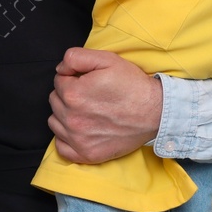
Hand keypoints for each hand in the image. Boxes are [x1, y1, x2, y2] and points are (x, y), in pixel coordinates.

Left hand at [48, 47, 163, 163]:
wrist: (156, 112)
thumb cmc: (132, 85)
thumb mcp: (107, 59)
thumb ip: (76, 57)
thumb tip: (60, 69)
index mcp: (74, 94)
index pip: (58, 81)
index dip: (73, 78)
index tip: (88, 81)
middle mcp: (72, 119)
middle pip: (55, 101)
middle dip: (68, 95)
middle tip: (90, 95)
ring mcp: (78, 139)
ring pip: (55, 122)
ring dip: (65, 114)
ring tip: (87, 111)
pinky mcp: (86, 154)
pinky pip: (61, 146)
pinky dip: (66, 138)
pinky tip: (80, 129)